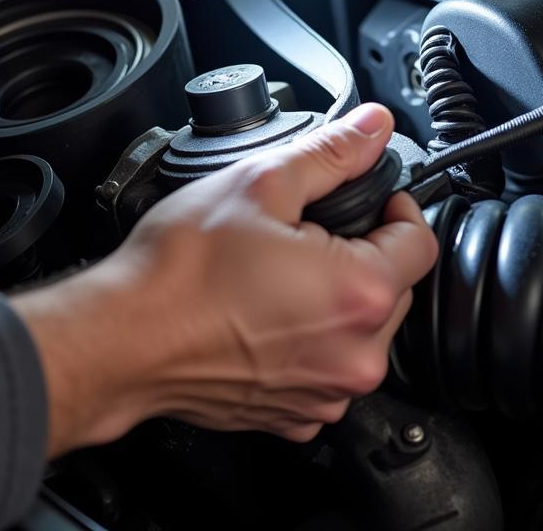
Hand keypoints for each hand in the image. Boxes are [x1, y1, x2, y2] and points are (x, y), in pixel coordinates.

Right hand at [10, 103, 437, 456]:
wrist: (122, 338)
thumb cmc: (180, 271)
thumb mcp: (261, 182)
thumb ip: (331, 153)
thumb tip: (373, 128)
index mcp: (359, 295)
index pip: (421, 241)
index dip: (395, 207)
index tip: (366, 198)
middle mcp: (354, 357)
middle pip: (395, 287)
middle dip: (363, 251)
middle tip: (309, 231)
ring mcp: (324, 394)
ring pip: (361, 329)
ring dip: (336, 297)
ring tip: (280, 272)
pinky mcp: (294, 414)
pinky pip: (327, 367)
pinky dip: (310, 340)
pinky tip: (266, 314)